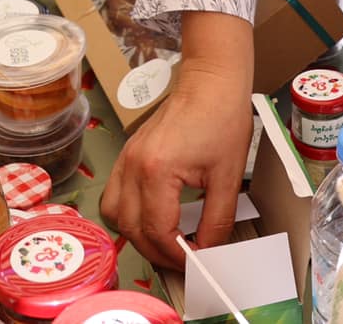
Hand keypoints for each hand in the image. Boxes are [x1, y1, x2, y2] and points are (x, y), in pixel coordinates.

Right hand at [99, 15, 254, 269]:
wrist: (210, 81)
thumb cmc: (222, 119)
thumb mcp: (228, 176)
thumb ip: (217, 219)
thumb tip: (209, 250)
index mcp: (157, 172)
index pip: (157, 232)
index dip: (177, 255)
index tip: (197, 262)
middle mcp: (133, 167)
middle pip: (131, 229)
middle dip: (157, 252)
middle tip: (184, 260)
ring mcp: (126, 159)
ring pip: (114, 215)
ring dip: (137, 235)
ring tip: (166, 241)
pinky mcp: (128, 154)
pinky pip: (114, 195)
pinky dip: (128, 214)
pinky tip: (152, 217)